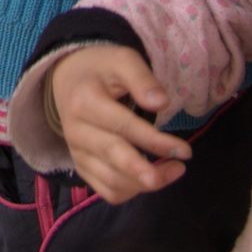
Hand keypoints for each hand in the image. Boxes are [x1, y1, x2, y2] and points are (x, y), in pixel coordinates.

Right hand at [45, 45, 191, 203]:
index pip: (123, 126)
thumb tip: (162, 103)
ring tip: (172, 171)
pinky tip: (150, 179)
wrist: (67, 78)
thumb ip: (141, 79)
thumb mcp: (121, 60)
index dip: (155, 141)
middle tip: (178, 171)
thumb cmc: (100, 69)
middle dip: (146, 171)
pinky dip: (131, 191)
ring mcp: (76, 152)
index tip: (184, 150)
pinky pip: (106, 191)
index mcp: (85, 102)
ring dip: (144, 184)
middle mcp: (76, 131)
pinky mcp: (81, 166)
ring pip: (111, 181)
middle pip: (114, 157)